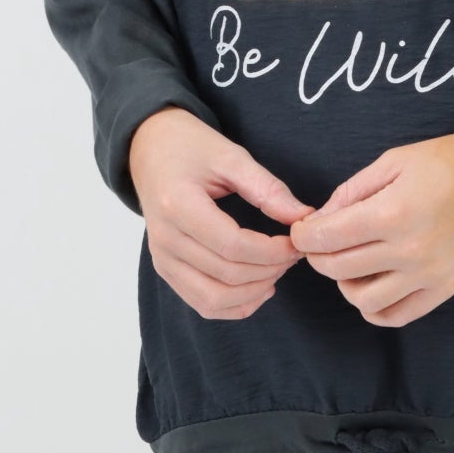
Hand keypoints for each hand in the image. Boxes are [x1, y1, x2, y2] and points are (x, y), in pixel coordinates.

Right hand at [129, 108, 312, 320]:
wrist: (151, 148)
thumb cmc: (190, 147)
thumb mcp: (231, 156)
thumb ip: (267, 188)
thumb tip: (303, 217)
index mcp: (178, 205)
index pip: (232, 245)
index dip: (272, 251)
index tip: (297, 241)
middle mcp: (165, 239)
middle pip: (226, 274)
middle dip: (270, 269)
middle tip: (294, 252)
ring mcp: (162, 259)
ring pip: (214, 300)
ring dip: (254, 292)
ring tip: (279, 269)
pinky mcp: (166, 270)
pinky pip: (202, 304)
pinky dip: (235, 305)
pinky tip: (259, 288)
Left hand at [287, 132, 453, 326]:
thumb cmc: (451, 161)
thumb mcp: (395, 159)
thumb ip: (354, 190)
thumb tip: (323, 218)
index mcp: (392, 213)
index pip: (327, 238)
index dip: (304, 236)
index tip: (302, 230)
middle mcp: (407, 251)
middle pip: (338, 269)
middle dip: (318, 255)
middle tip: (320, 242)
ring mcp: (427, 276)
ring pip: (363, 301)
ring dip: (345, 284)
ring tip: (350, 263)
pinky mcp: (444, 291)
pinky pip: (396, 316)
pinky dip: (375, 309)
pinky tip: (372, 287)